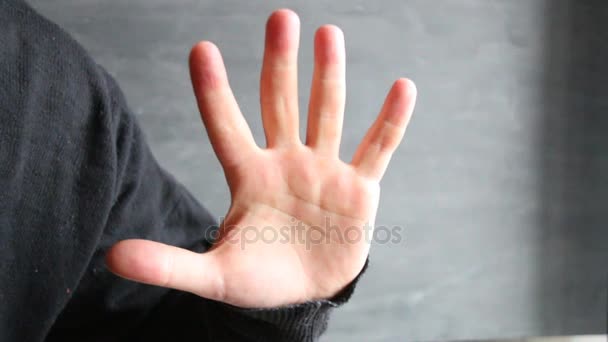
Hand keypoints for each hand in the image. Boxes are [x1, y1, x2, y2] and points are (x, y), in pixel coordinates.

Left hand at [106, 9, 415, 307]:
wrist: (303, 294)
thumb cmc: (257, 279)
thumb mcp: (212, 275)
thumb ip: (168, 264)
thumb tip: (110, 257)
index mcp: (248, 177)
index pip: (226, 126)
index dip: (213, 91)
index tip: (201, 48)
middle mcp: (286, 163)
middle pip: (280, 103)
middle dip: (280, 62)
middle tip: (281, 17)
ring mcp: (324, 172)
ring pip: (326, 114)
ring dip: (329, 75)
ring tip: (328, 35)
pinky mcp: (358, 190)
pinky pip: (377, 149)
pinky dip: (390, 122)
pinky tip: (403, 87)